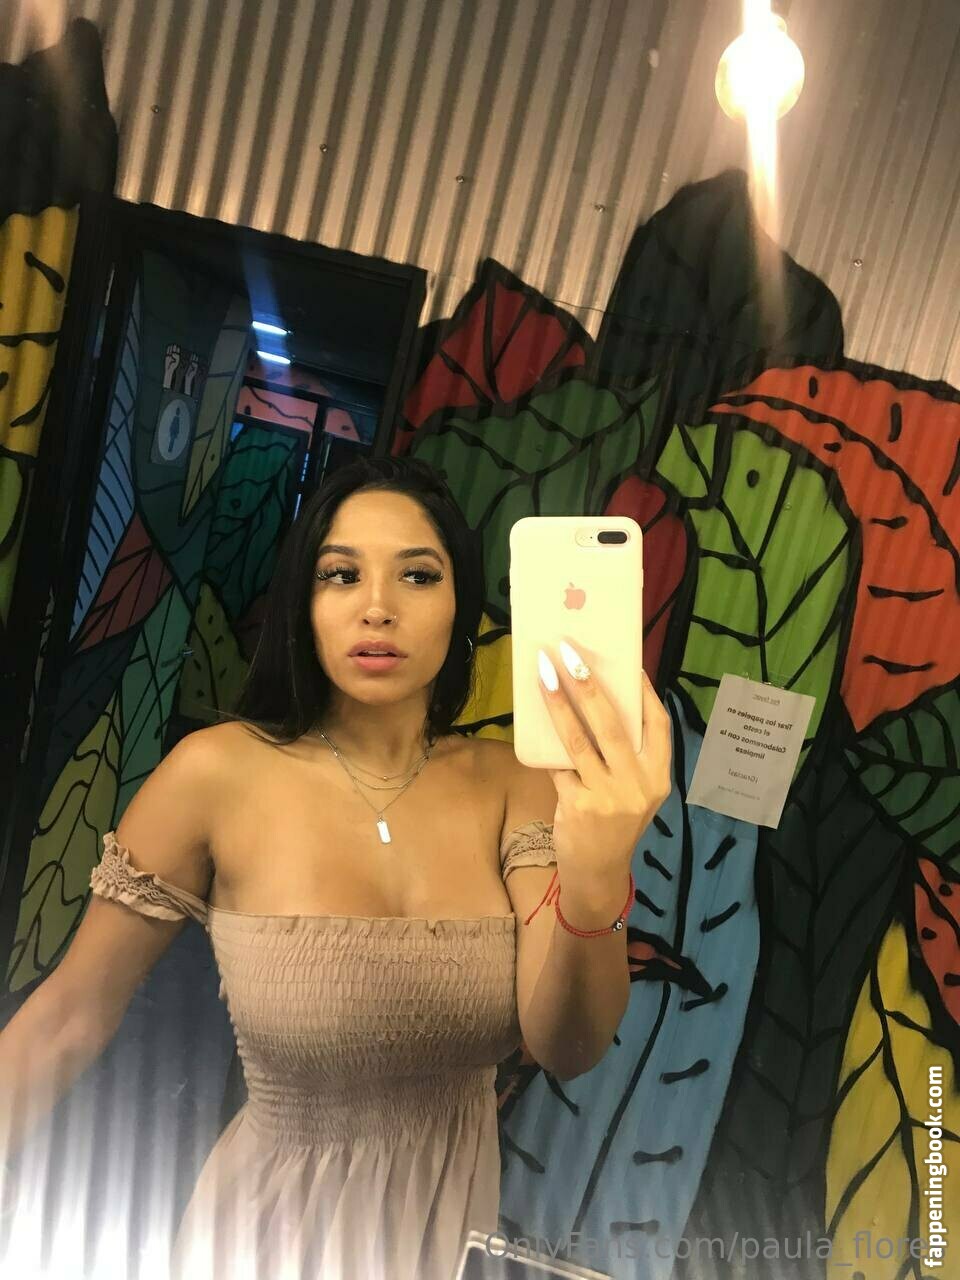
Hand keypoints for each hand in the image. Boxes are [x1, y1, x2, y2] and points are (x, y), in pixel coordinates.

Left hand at [538, 641, 671, 881]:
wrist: (599, 873)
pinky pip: (558, 766)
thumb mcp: (634, 791)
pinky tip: (531, 721)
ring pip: (579, 740)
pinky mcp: (580, 806)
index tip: (630, 664)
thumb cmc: (614, 823)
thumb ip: (625, 756)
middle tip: (570, 655)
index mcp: (659, 776)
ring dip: (559, 704)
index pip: (658, 725)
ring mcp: (609, 796)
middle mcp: (638, 784)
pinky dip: (545, 745)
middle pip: (613, 725)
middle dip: (589, 685)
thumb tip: (595, 702)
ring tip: (544, 676)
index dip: (645, 693)